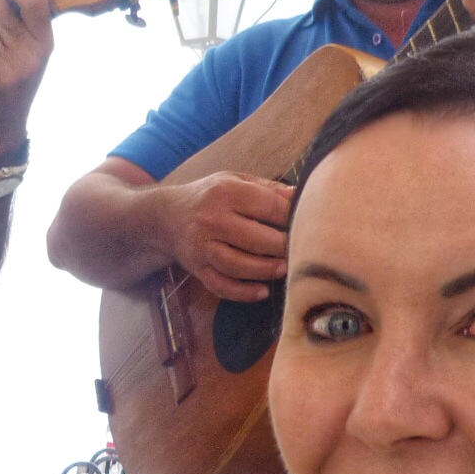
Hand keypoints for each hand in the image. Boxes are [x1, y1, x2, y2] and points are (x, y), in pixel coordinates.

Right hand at [162, 171, 295, 301]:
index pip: (268, 207)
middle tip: (301, 251)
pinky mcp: (197, 268)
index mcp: (226, 192)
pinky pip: (221, 286)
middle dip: (283, 248)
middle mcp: (212, 219)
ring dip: (266, 271)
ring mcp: (202, 246)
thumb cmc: (210, 196)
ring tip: (284, 269)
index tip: (308, 224)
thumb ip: (268, 188)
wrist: (166, 216)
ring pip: (238, 266)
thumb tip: (302, 195)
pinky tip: (262, 291)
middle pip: (255, 240)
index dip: (291, 217)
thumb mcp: (235, 180)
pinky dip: (243, 293)